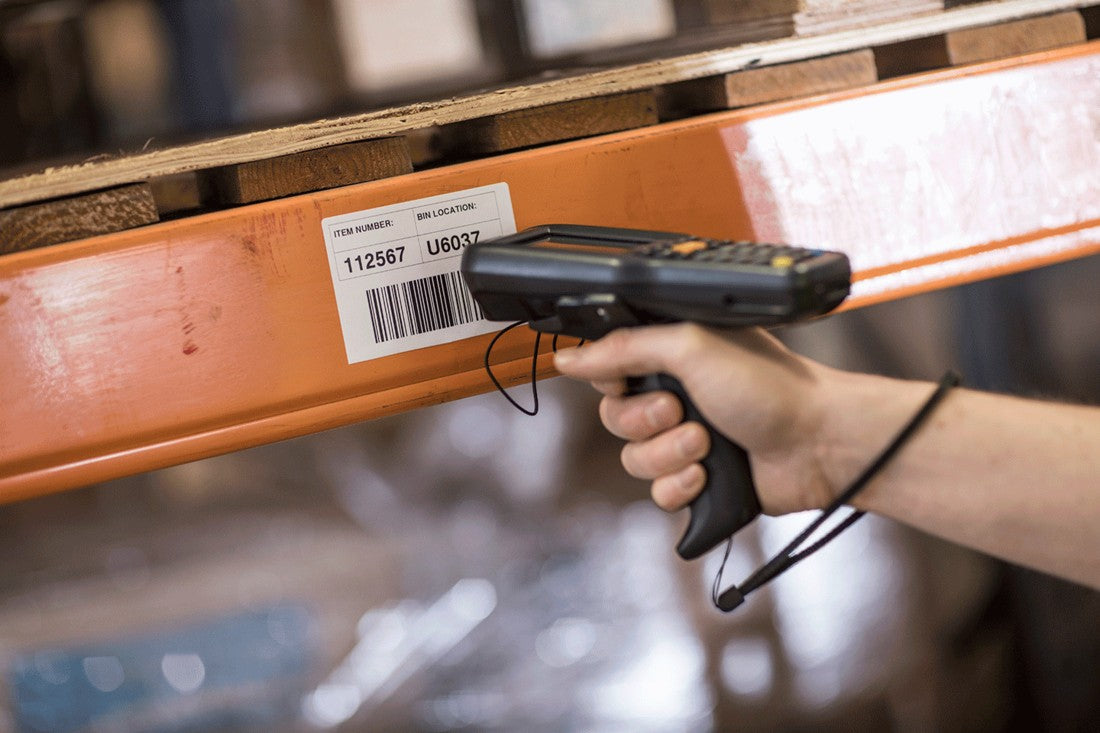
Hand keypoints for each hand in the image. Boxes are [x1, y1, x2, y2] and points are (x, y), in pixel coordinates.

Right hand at [553, 324, 836, 515]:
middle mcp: (676, 396)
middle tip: (681, 409)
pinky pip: (659, 494)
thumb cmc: (771, 385)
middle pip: (615, 419)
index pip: (609, 370)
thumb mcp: (690, 347)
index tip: (627, 381)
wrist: (818, 441)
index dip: (611, 381)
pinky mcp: (699, 481)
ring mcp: (686, 440)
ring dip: (667, 454)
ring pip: (634, 460)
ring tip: (706, 444)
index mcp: (672, 357)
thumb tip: (570, 356)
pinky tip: (708, 474)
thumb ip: (624, 348)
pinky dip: (680, 486)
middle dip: (644, 420)